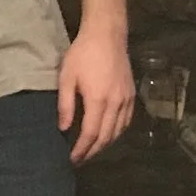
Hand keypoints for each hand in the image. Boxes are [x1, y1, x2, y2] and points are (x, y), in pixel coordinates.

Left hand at [58, 26, 133, 164]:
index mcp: (98, 100)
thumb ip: (65, 104)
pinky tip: (108, 135)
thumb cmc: (82, 54)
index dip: (82, 149)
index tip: (72, 159)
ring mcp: (126, 100)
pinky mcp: (132, 95)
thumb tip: (63, 128)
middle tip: (80, 160)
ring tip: (91, 151)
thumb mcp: (67, 77)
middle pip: (106, 137)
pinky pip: (126, 121)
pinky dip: (117, 133)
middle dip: (93, 152)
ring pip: (118, 132)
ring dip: (105, 145)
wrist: (107, 35)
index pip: (90, 134)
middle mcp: (116, 104)